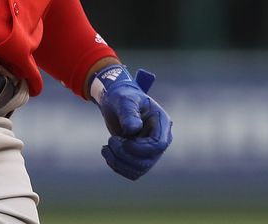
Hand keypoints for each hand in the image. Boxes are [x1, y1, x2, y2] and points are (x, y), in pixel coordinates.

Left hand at [91, 65, 172, 179]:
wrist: (115, 101)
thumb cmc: (122, 96)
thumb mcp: (124, 100)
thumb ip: (128, 113)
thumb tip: (133, 130)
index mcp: (161, 122)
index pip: (158, 144)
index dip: (140, 147)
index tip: (122, 139)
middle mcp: (159, 138)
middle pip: (147, 161)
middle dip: (125, 155)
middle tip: (110, 140)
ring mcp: (150, 150)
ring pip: (139, 170)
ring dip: (119, 162)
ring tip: (106, 147)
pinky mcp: (139, 157)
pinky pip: (131, 172)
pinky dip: (117, 166)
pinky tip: (107, 152)